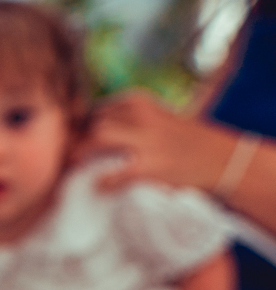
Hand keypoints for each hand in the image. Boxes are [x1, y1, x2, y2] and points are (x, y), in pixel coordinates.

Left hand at [78, 90, 235, 192]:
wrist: (224, 161)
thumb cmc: (184, 142)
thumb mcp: (156, 119)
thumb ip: (126, 120)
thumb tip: (83, 129)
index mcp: (142, 102)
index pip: (97, 107)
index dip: (77, 124)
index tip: (67, 138)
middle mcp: (145, 116)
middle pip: (94, 120)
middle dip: (75, 138)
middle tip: (65, 155)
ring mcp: (149, 141)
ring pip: (99, 135)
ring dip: (82, 153)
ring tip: (74, 167)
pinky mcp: (151, 167)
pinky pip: (113, 174)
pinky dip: (101, 182)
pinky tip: (98, 187)